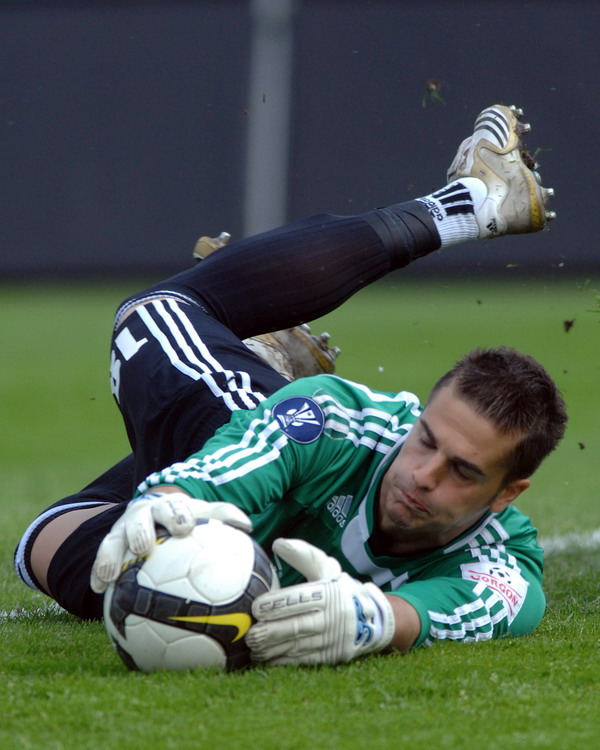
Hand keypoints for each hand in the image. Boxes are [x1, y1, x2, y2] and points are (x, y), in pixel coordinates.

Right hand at [90, 491, 251, 592]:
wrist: (155, 513)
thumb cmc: (185, 519)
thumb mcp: (203, 514)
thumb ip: (224, 516)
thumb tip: (247, 525)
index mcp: (169, 507)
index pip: (174, 508)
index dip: (178, 516)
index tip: (184, 528)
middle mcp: (143, 515)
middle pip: (139, 520)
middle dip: (141, 531)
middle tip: (144, 546)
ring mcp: (123, 529)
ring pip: (114, 539)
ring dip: (110, 555)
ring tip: (111, 574)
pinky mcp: (110, 544)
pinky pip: (101, 559)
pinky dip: (98, 573)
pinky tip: (98, 589)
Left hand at [246, 538, 394, 664]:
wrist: (373, 617)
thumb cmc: (339, 588)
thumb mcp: (326, 568)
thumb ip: (302, 555)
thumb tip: (278, 544)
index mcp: (329, 593)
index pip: (300, 599)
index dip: (278, 604)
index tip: (256, 607)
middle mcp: (332, 617)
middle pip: (298, 626)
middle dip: (272, 631)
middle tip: (250, 633)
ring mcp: (332, 639)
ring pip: (298, 646)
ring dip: (273, 649)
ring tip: (253, 647)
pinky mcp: (331, 656)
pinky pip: (303, 660)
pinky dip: (283, 661)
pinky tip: (266, 659)